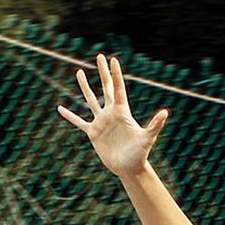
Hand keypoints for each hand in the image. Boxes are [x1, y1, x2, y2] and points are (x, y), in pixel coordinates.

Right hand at [56, 53, 167, 178]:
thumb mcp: (147, 138)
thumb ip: (155, 125)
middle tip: (99, 56)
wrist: (129, 168)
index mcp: (122, 111)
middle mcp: (111, 113)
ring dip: (85, 86)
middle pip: (106, 87)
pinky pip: (79, 122)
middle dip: (103, 72)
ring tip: (79, 72)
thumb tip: (165, 112)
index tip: (112, 59)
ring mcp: (101, 122)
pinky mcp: (93, 133)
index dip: (115, 74)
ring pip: (90, 100)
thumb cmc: (140, 153)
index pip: (118, 88)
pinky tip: (60, 108)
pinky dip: (70, 116)